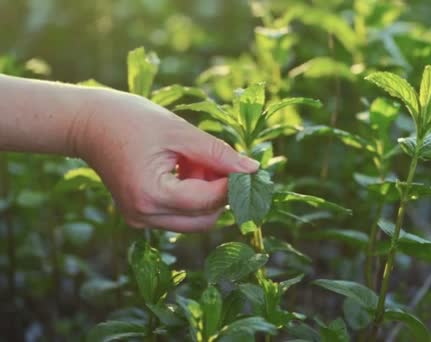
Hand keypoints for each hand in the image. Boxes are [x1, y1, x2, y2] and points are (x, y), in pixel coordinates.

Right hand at [75, 88, 258, 231]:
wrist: (87, 123)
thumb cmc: (130, 120)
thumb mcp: (180, 132)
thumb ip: (218, 154)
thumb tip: (253, 170)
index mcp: (151, 195)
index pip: (209, 201)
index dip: (233, 184)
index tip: (244, 166)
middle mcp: (144, 216)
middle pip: (205, 219)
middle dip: (219, 193)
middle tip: (214, 160)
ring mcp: (140, 219)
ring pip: (195, 220)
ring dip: (205, 194)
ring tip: (192, 160)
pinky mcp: (141, 215)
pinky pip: (180, 214)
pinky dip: (191, 195)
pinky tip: (182, 167)